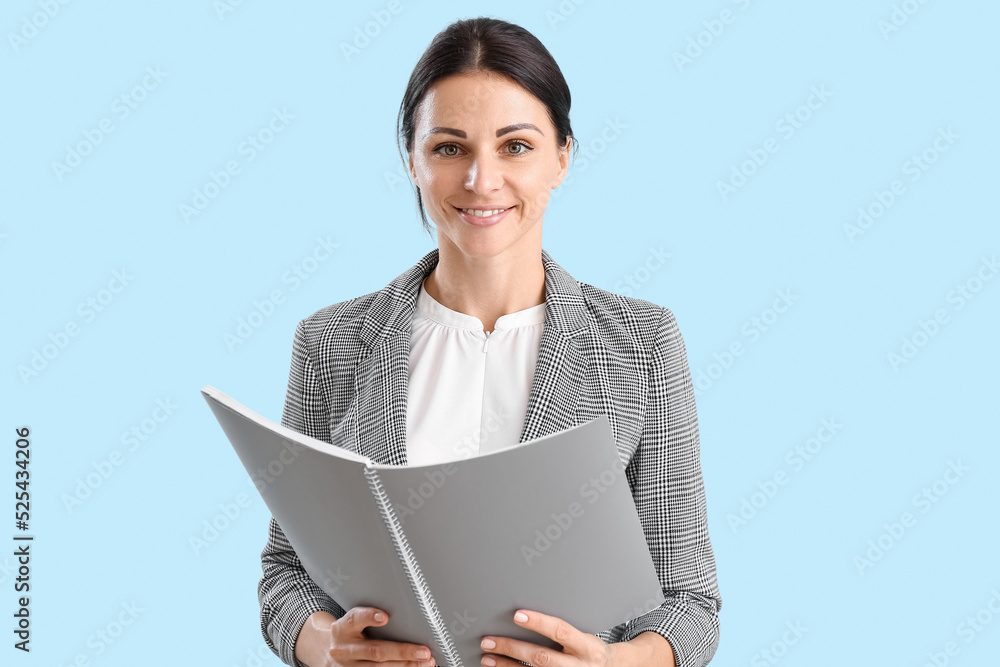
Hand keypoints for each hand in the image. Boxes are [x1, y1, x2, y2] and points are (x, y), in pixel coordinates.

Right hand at [294, 607, 435, 666]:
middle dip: (402, 651)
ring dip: (406, 666)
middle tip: (423, 651)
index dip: (368, 617)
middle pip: (375, 651)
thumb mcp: (352, 621)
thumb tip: (405, 610)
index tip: (384, 616)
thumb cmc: (349, 632)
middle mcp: (344, 649)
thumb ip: (369, 617)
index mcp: (342, 629)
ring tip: (425, 662)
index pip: (354, 619)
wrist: (327, 652)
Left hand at [478, 609, 618, 666]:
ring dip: (506, 666)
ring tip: (488, 658)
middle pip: (541, 657)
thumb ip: (562, 629)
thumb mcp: (584, 635)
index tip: (517, 615)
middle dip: (512, 649)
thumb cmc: (590, 650)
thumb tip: (528, 613)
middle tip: (489, 640)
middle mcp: (576, 665)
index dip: (539, 623)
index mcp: (585, 646)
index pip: (560, 631)